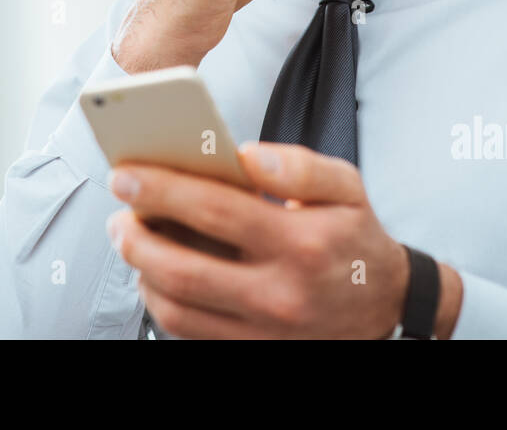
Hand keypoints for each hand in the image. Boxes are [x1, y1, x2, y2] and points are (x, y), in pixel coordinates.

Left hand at [106, 141, 412, 338]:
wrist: (388, 307)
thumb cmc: (356, 239)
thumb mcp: (346, 187)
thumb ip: (297, 165)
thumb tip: (244, 154)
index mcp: (301, 243)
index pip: (215, 211)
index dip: (161, 190)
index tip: (127, 174)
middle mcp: (280, 295)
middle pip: (183, 271)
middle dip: (135, 238)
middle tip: (118, 214)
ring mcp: (264, 332)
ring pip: (177, 310)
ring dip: (141, 273)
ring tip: (133, 241)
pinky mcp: (253, 351)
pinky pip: (190, 334)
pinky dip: (162, 304)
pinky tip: (157, 275)